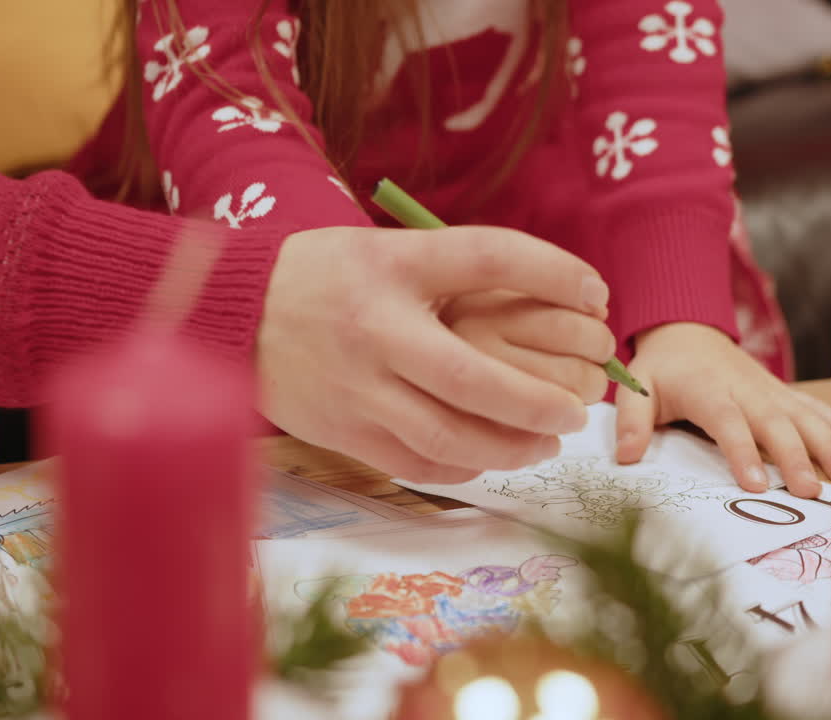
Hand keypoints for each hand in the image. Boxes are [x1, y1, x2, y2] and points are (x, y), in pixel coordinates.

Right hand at [256, 225, 610, 483]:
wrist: (232, 314)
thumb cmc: (323, 276)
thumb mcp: (384, 250)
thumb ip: (449, 271)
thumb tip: (540, 299)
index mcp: (392, 266)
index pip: (489, 257)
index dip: (553, 272)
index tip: (597, 292)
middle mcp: (375, 329)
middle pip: (475, 377)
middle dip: (538, 402)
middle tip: (577, 412)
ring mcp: (356, 387)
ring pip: (449, 436)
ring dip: (510, 447)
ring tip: (545, 443)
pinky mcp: (341, 431)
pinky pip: (417, 463)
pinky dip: (464, 467)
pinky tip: (490, 457)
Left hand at [614, 322, 830, 497]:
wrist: (689, 330)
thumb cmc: (662, 367)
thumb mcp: (636, 387)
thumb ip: (631, 421)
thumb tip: (626, 458)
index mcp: (708, 390)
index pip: (728, 423)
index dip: (743, 452)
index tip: (756, 484)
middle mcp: (746, 390)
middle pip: (775, 424)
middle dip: (795, 456)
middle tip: (810, 491)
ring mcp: (770, 391)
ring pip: (804, 417)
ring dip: (828, 445)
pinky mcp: (784, 394)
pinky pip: (816, 408)